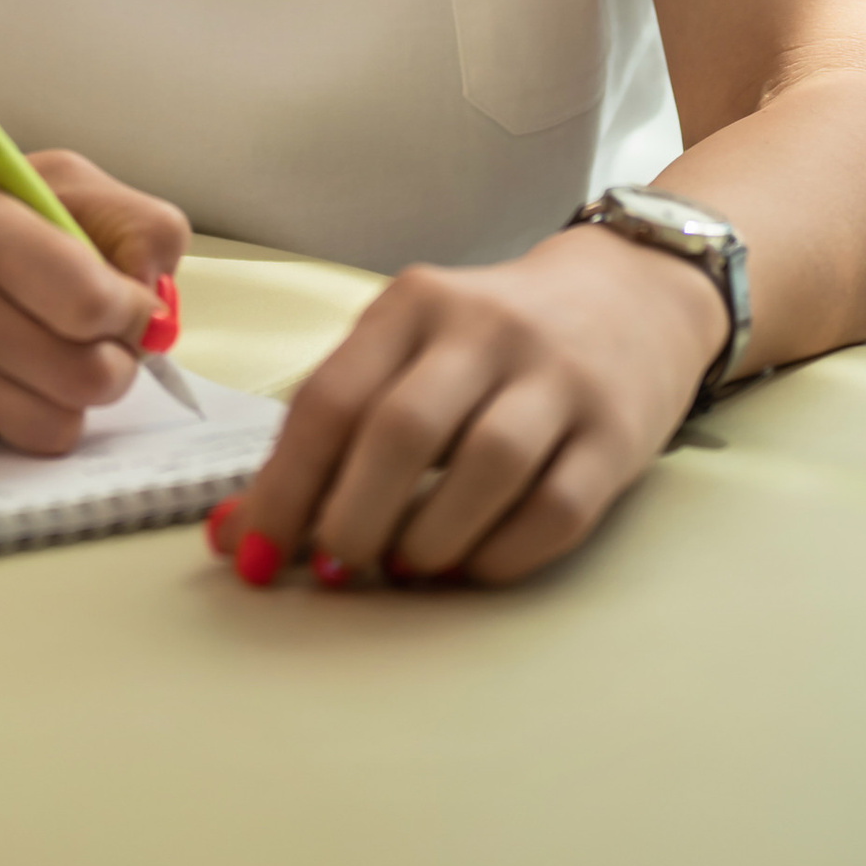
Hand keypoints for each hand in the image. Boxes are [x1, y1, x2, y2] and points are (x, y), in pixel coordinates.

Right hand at [0, 149, 189, 456]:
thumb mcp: (9, 181)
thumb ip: (105, 214)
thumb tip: (162, 284)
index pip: (96, 295)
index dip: (131, 302)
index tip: (120, 293)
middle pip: (96, 372)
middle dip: (114, 357)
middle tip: (89, 331)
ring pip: (63, 422)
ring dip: (72, 396)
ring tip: (42, 356)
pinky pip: (8, 441)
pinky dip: (17, 414)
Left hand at [209, 227, 726, 590]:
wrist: (632, 296)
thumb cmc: (488, 345)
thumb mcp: (406, 353)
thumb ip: (328, 432)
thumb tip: (233, 536)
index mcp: (413, 303)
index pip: (330, 399)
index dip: (283, 489)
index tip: (254, 557)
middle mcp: (485, 329)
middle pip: (401, 432)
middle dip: (352, 518)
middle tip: (334, 568)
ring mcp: (559, 378)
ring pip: (486, 468)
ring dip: (428, 540)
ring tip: (404, 568)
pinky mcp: (617, 433)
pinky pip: (557, 510)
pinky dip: (502, 555)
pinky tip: (472, 567)